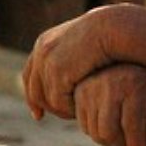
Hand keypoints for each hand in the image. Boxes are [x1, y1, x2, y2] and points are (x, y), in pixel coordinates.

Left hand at [22, 6, 124, 120]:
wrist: (116, 28)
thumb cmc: (109, 38)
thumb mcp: (86, 49)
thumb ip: (75, 61)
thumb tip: (70, 78)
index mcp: (45, 43)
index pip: (30, 75)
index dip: (33, 96)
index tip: (38, 115)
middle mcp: (42, 50)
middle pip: (34, 89)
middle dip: (45, 107)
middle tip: (63, 118)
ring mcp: (48, 60)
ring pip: (46, 99)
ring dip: (61, 110)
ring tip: (78, 115)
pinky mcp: (58, 71)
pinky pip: (58, 101)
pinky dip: (70, 109)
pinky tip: (82, 110)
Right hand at [70, 64, 145, 145]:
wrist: (125, 55)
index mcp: (134, 84)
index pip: (132, 125)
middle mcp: (109, 85)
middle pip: (107, 132)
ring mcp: (90, 88)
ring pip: (94, 131)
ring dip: (108, 140)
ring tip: (122, 135)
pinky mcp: (78, 92)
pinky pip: (83, 125)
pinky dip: (96, 131)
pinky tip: (109, 124)